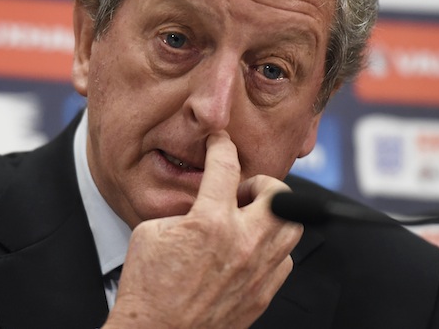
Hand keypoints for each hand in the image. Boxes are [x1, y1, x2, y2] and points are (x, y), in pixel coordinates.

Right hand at [103, 131, 303, 328]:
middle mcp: (241, 244)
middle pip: (279, 194)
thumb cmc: (147, 288)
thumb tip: (201, 201)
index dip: (222, 146)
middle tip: (243, 190)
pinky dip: (272, 248)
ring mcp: (256, 271)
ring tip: (251, 218)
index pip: (226, 166)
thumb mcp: (152, 231)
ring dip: (274, 215)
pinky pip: (285, 260)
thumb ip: (184, 209)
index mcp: (209, 223)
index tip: (221, 143)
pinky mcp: (262, 294)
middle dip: (262, 183)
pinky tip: (250, 249)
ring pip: (292, 227)